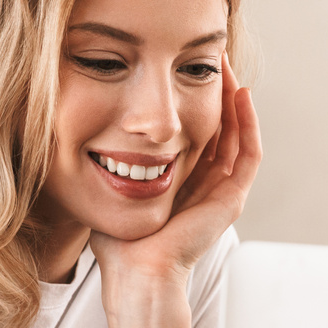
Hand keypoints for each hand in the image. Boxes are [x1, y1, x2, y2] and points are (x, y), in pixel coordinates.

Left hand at [90, 54, 261, 291]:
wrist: (135, 273)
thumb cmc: (116, 242)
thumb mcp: (109, 188)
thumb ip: (105, 163)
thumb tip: (78, 129)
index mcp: (182, 184)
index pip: (195, 131)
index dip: (192, 97)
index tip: (180, 66)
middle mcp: (206, 186)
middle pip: (221, 127)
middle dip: (215, 90)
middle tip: (209, 54)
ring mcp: (222, 193)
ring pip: (239, 134)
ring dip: (235, 98)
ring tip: (226, 64)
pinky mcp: (231, 200)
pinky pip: (249, 153)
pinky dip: (249, 122)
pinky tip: (241, 93)